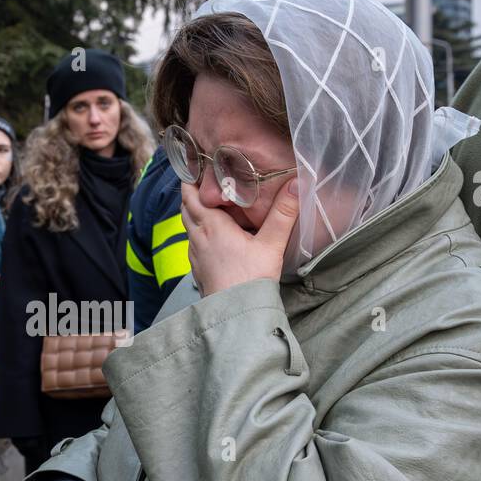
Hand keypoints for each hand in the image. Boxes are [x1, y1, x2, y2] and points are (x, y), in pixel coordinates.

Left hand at [181, 178, 300, 296]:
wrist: (236, 315)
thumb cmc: (251, 279)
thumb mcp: (271, 244)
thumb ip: (283, 213)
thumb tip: (295, 183)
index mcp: (211, 226)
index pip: (191, 195)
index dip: (191, 179)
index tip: (195, 166)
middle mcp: (198, 238)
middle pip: (186, 208)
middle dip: (191, 193)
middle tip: (202, 181)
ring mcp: (195, 255)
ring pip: (189, 227)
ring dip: (194, 213)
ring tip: (209, 205)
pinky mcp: (198, 270)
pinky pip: (194, 244)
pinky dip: (199, 233)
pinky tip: (212, 236)